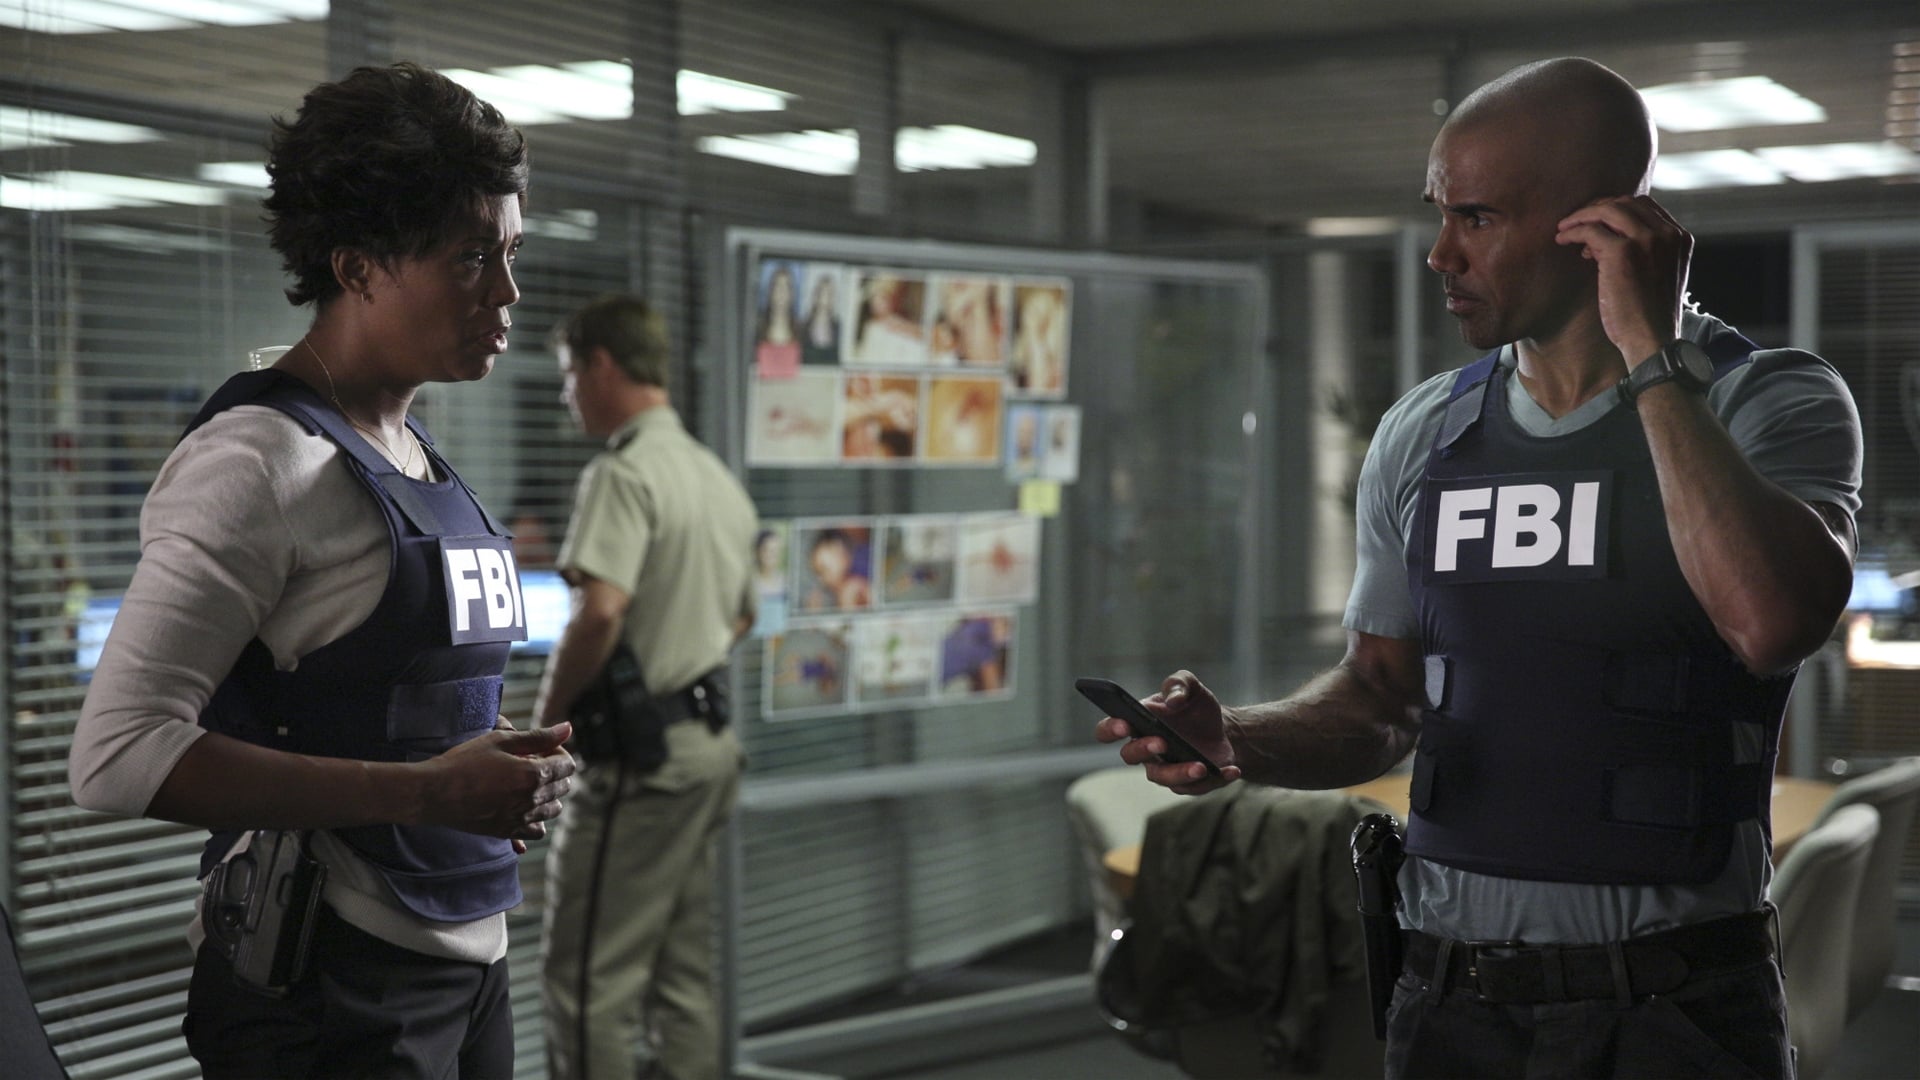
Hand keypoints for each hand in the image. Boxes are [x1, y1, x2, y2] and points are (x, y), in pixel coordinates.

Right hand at [418, 721, 575, 842]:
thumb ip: (538, 736)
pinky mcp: (508, 831)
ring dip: (548, 794)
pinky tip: (523, 805)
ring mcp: (520, 818)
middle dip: (553, 771)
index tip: (539, 748)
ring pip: (554, 809)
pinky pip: (537, 830)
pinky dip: (537, 818)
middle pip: (563, 786)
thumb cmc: (464, 761)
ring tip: (526, 782)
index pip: (567, 765)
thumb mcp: (500, 740)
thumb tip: (567, 728)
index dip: (557, 752)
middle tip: (529, 762)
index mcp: (533, 774)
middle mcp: (531, 800)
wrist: (434, 792)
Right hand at [1092, 669, 1241, 794]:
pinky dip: (1215, 779)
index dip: (1110, 729)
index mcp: (1137, 723)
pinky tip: (1232, 769)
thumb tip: (1172, 701)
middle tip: (1162, 743)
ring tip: (1201, 766)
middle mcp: (1145, 750)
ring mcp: (1166, 769)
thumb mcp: (1189, 684)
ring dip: (1181, 774)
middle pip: (1130, 757)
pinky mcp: (1189, 783)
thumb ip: (1178, 683)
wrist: (1223, 727)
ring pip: (1163, 778)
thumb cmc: (1194, 706)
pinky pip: (1197, 787)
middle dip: (1144, 750)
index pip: (1108, 730)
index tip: (1123, 725)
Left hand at [1555, 194, 1692, 368]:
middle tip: (1576, 223)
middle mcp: (1667, 233)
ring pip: (1607, 211)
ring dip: (1582, 217)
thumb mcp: (1657, 274)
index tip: (1597, 223)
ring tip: (1564, 230)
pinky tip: (1563, 241)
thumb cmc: (1648, 315)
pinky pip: (1591, 230)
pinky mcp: (1622, 251)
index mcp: (1679, 237)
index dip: (1616, 210)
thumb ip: (1643, 251)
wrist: (1651, 340)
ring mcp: (1647, 240)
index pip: (1645, 206)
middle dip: (1597, 209)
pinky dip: (1574, 232)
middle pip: (1626, 203)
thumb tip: (1604, 238)